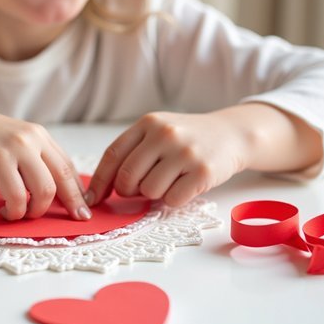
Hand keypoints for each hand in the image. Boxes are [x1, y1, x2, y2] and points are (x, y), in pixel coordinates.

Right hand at [0, 98, 91, 221]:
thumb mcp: (11, 142)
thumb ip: (31, 160)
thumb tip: (50, 192)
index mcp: (38, 135)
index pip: (67, 167)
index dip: (78, 191)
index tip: (83, 209)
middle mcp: (32, 139)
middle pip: (63, 179)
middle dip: (71, 204)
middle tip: (72, 221)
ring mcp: (15, 149)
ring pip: (44, 191)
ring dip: (35, 211)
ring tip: (20, 213)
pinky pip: (17, 197)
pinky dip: (15, 211)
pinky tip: (5, 211)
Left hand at [85, 110, 249, 207]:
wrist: (231, 134)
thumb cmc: (186, 139)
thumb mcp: (157, 133)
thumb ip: (132, 152)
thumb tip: (99, 189)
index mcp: (148, 123)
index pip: (113, 155)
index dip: (99, 181)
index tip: (92, 199)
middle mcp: (165, 134)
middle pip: (128, 177)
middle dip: (128, 191)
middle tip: (141, 189)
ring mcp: (185, 152)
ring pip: (149, 191)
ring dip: (155, 194)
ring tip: (169, 181)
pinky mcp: (203, 171)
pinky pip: (172, 199)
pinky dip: (174, 199)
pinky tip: (184, 185)